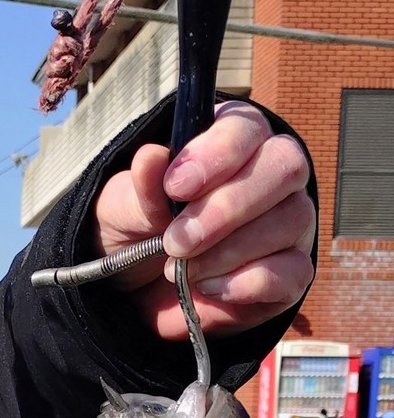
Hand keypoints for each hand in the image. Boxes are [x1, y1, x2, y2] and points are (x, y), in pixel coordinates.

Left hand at [91, 102, 315, 343]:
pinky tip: (208, 287)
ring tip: (183, 268)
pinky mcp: (292, 271)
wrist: (142, 289)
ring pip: (290, 220)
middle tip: (176, 241)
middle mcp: (273, 174)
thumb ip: (140, 186)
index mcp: (234, 140)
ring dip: (228, 251)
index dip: (217, 155)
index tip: (175, 187)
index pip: (248, 128)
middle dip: (227, 208)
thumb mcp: (124, 208)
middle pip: (285, 168)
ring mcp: (290, 222)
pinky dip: (247, 283)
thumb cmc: (139, 230)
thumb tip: (150, 157)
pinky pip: (293, 272)